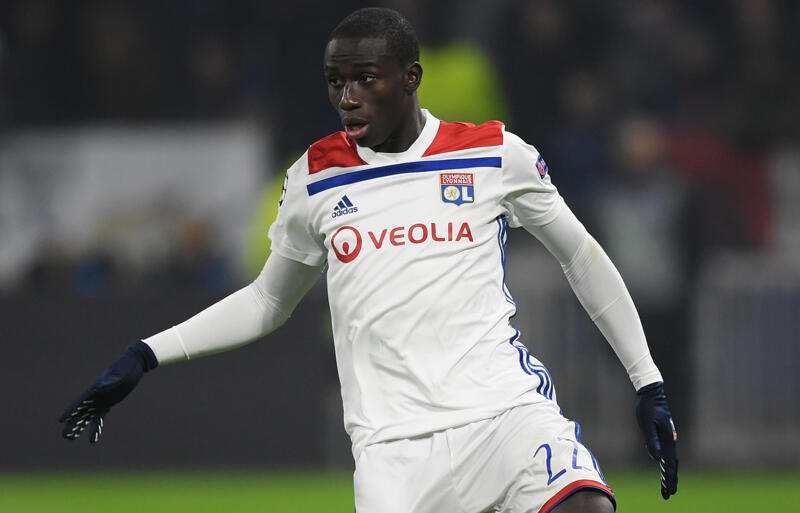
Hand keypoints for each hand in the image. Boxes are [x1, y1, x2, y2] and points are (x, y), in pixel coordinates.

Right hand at [59, 340, 157, 442]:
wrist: (134, 363)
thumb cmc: (126, 366)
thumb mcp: (120, 373)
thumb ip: (110, 381)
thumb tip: (97, 388)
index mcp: (95, 388)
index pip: (79, 401)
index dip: (70, 410)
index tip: (61, 420)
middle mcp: (95, 396)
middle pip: (80, 411)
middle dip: (72, 423)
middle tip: (65, 435)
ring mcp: (101, 400)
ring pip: (87, 416)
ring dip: (79, 426)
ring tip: (71, 438)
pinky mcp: (108, 403)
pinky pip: (99, 417)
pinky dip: (96, 427)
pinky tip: (93, 438)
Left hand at [635, 381, 677, 498]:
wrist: (651, 393)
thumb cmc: (647, 407)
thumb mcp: (647, 424)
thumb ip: (652, 440)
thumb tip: (656, 458)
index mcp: (668, 439)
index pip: (669, 464)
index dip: (669, 478)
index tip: (668, 491)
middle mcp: (670, 440)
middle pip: (672, 464)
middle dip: (671, 480)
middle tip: (668, 494)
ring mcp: (667, 437)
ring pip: (670, 459)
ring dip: (669, 472)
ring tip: (667, 485)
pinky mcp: (663, 433)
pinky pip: (666, 451)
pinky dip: (665, 462)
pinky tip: (662, 466)